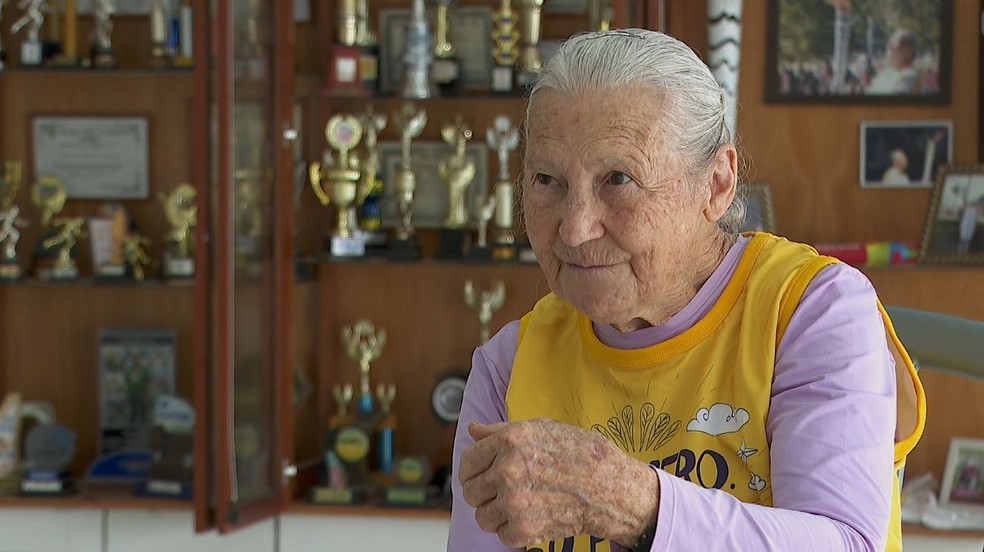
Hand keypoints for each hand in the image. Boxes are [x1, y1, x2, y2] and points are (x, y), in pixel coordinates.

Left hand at [458, 418, 659, 547]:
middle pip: (471, 491)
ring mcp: (514, 501)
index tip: (483, 476)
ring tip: (519, 506)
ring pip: (482, 517)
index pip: (467, 462)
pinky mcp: (524, 528)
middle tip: (504, 493)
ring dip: (497, 515)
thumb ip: (501, 431)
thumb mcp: (542, 428)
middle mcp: (507, 470)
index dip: (473, 471)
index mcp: (509, 441)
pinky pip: (501, 535)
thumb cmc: (581, 454)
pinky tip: (532, 517)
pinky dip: (514, 531)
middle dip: (484, 494)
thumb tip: (472, 430)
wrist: (611, 487)